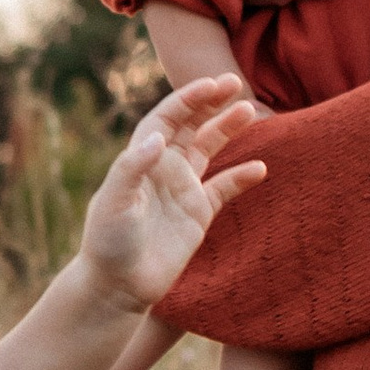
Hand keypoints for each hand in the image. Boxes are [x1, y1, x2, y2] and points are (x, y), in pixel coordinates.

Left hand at [78, 75, 267, 312]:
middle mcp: (163, 169)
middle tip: (237, 83)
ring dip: (227, 129)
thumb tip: (159, 135)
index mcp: (141, 159)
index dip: (188, 99)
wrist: (118, 286)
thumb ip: (132, 167)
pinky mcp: (197, 214)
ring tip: (250, 111)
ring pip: (209, 149)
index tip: (212, 84)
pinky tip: (261, 168)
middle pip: (190, 125)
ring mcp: (182, 190)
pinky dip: (241, 177)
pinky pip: (224, 188)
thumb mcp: (114, 202)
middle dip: (211, 103)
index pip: (167, 118)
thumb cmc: (108, 243)